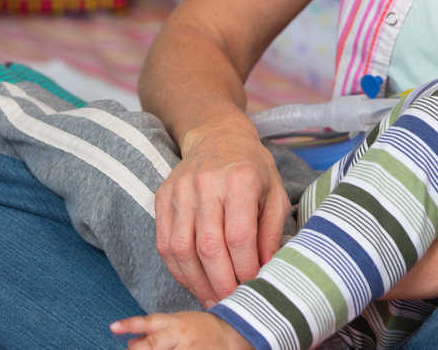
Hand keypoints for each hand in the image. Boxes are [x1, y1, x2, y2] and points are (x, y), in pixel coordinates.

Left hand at [110, 311, 251, 348]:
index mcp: (175, 322)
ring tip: (146, 349)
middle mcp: (180, 336)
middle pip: (153, 344)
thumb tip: (129, 341)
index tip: (113, 327)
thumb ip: (154, 331)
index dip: (130, 324)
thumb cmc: (201, 329)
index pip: (149, 322)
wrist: (232, 335)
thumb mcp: (178, 323)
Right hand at [154, 120, 290, 304]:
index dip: (245, 267)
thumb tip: (266, 266)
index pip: (239, 235)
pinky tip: (194, 280)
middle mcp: (207, 182)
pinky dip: (178, 269)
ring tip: (212, 297)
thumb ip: (272, 229)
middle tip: (231, 299)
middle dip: (221, 282)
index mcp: (241, 178)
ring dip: (197, 282)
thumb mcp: (274, 191)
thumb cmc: (252, 168)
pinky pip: (164, 243)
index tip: (252, 283)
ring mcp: (180, 189)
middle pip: (209, 246)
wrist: (218, 137)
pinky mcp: (162, 196)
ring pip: (182, 249)